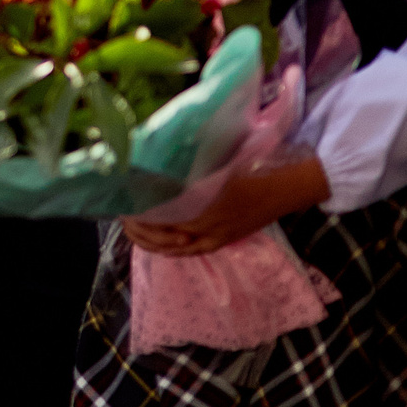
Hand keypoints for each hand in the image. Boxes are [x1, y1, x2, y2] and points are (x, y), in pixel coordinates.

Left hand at [122, 157, 330, 257]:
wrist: (286, 187)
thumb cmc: (250, 166)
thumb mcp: (214, 161)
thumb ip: (186, 166)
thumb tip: (152, 155)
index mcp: (204, 200)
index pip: (162, 212)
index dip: (139, 209)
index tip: (122, 199)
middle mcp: (209, 222)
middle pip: (164, 232)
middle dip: (140, 227)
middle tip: (121, 215)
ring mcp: (217, 235)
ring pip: (176, 246)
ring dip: (151, 241)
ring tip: (131, 230)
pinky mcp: (224, 240)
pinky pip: (192, 251)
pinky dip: (171, 249)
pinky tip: (157, 244)